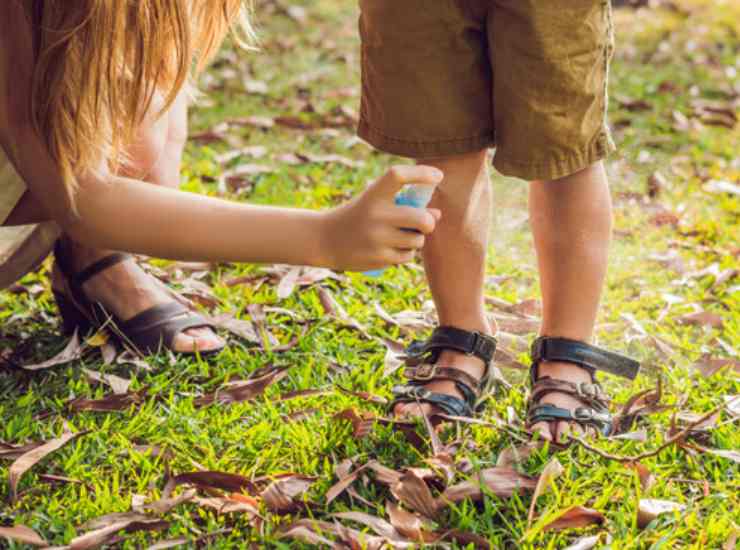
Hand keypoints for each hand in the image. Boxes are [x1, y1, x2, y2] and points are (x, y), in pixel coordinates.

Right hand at [320, 165, 443, 270]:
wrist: (325, 239)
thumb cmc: (358, 216)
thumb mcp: (374, 203)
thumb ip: (404, 205)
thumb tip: (437, 214)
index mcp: (373, 195)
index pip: (398, 176)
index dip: (421, 173)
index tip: (438, 176)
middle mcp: (375, 215)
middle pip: (421, 218)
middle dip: (429, 222)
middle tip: (424, 223)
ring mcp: (377, 238)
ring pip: (417, 240)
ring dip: (415, 239)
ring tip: (399, 236)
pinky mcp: (379, 258)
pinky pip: (407, 256)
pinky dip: (405, 253)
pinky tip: (390, 249)